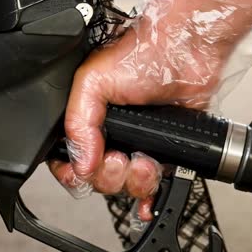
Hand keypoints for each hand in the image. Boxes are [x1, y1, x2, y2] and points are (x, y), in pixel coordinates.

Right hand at [48, 0, 251, 220]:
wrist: (184, 50)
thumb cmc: (141, 53)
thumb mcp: (92, 81)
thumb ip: (78, 123)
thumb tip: (80, 163)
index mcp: (85, 118)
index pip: (67, 159)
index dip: (72, 173)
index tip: (83, 172)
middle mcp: (108, 134)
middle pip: (97, 179)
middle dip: (109, 176)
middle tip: (120, 159)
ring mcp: (136, 145)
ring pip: (124, 186)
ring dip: (134, 182)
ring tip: (145, 162)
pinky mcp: (163, 152)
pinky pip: (153, 186)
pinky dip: (149, 197)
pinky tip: (149, 200)